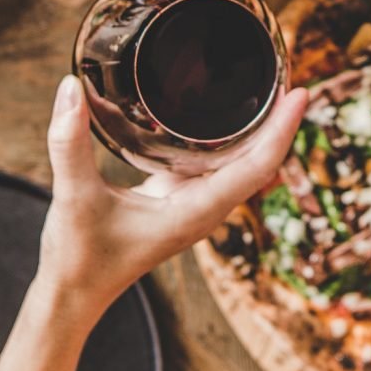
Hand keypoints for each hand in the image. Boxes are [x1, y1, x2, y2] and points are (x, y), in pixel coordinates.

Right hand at [35, 76, 308, 323]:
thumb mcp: (73, 196)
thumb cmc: (78, 258)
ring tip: (271, 85)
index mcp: (195, 212)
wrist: (71, 296)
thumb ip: (68, 143)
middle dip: (279, 121)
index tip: (301, 94)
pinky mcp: (176, 199)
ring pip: (240, 163)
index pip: (257, 167)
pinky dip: (228, 137)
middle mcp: (204, 209)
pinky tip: (224, 111)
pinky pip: (216, 164)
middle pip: (259, 162)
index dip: (282, 130)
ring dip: (258, 128)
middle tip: (291, 74)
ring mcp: (193, 205)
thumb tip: (69, 87)